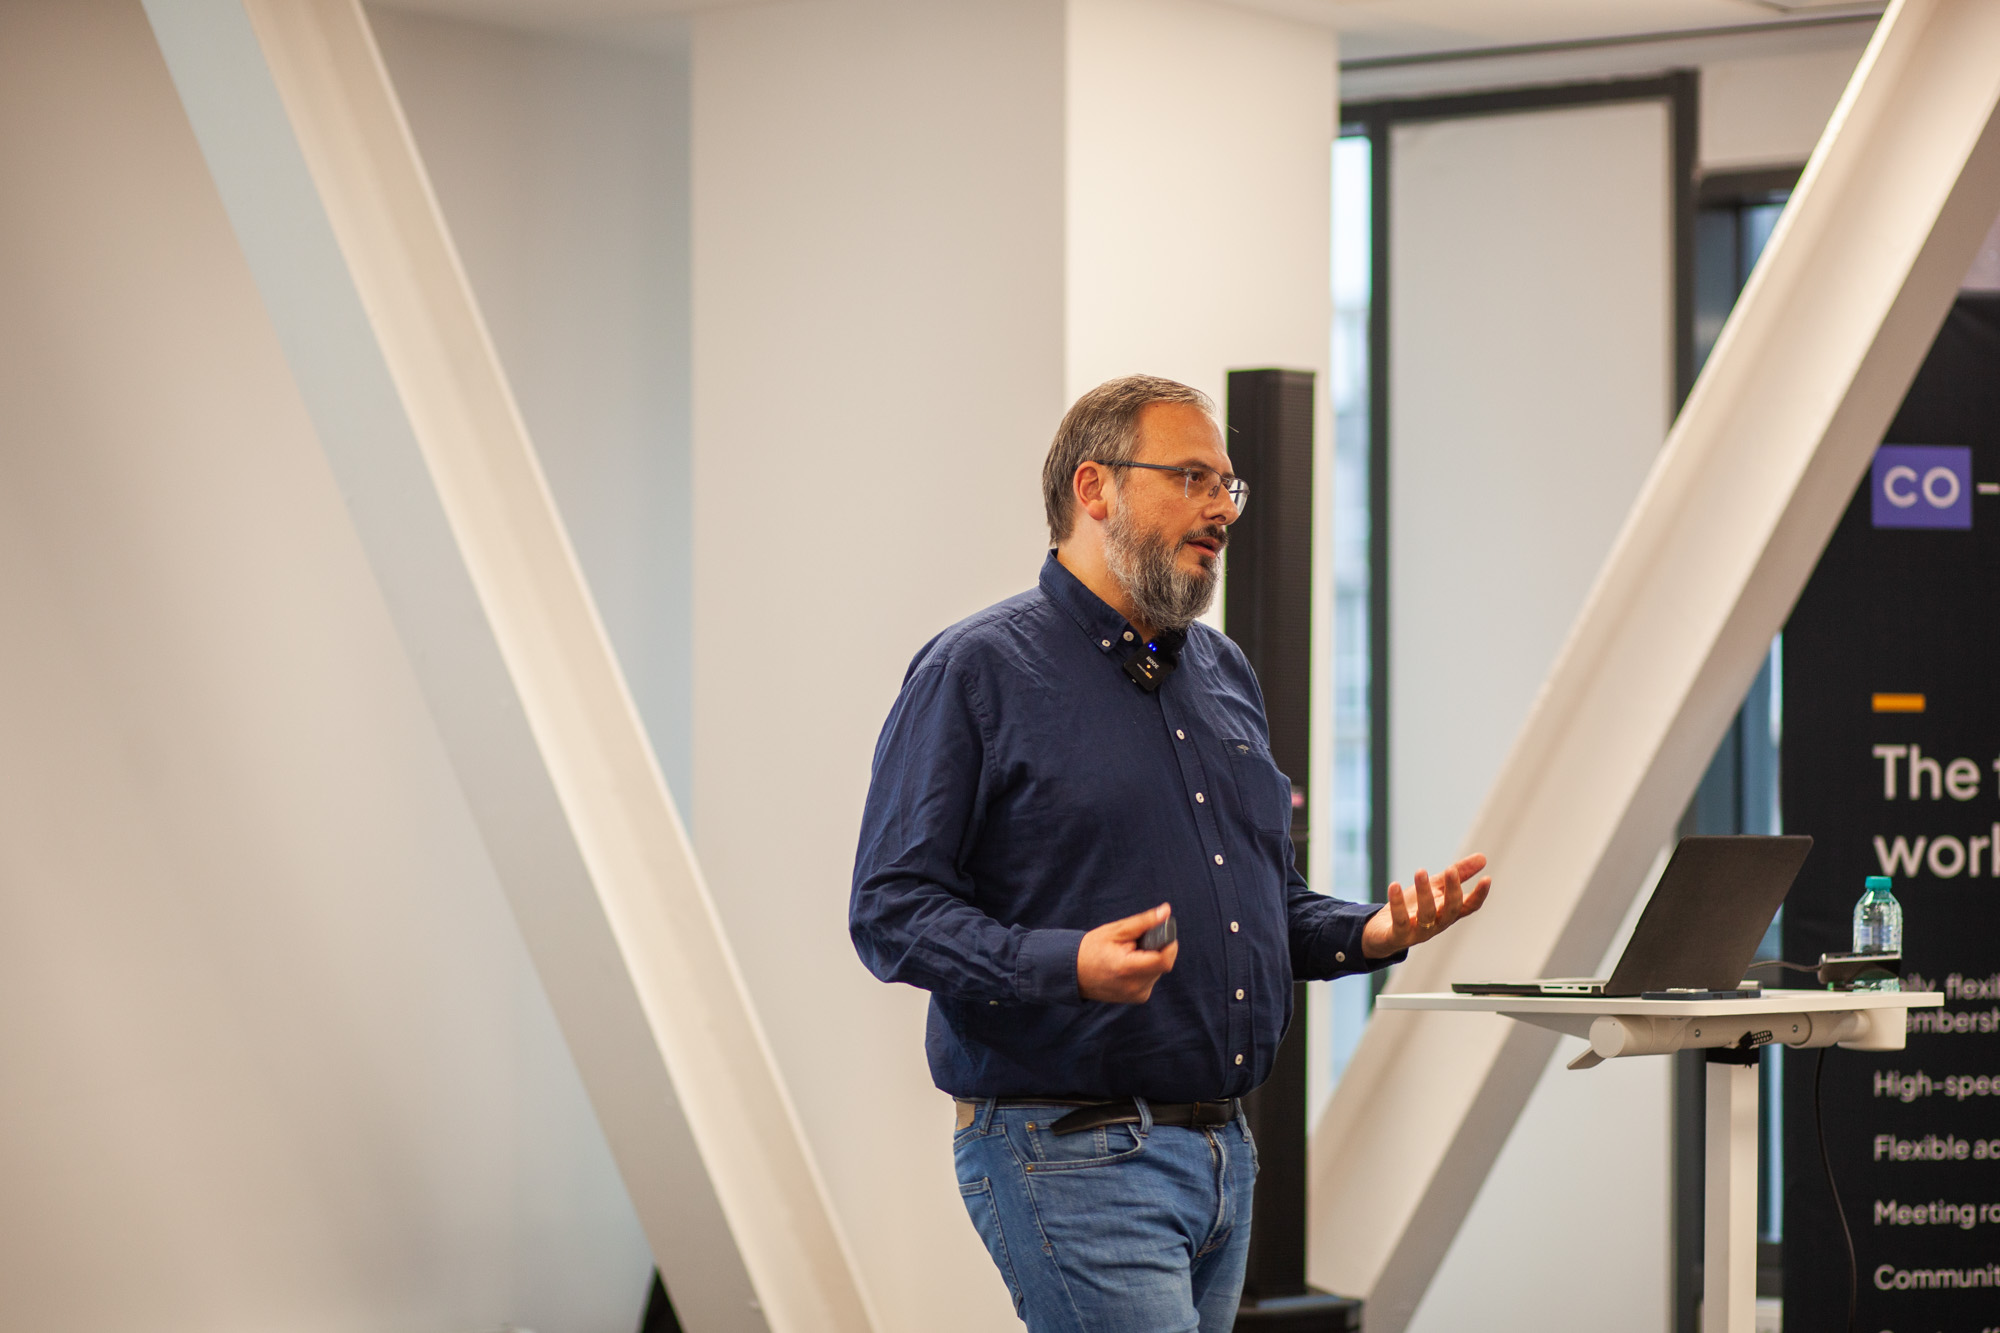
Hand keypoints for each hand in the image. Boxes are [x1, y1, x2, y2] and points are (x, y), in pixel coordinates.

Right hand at [1077, 904, 1178, 1002]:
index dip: (1168, 944)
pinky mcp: (1138, 998)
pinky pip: (1152, 979)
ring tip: (1129, 955)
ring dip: (1151, 960)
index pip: (1164, 959)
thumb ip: (1143, 922)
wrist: (1074, 972)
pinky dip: (1146, 969)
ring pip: (1159, 971)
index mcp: (1127, 969)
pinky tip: (1129, 966)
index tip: (1160, 932)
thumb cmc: (1093, 947)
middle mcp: (1134, 986)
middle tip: (1137, 942)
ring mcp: (1136, 995)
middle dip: (1157, 949)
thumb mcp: (1116, 930)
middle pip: (1163, 964)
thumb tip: (1166, 911)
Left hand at [1362, 854, 1491, 958]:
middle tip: (1451, 870)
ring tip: (1420, 871)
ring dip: (1425, 893)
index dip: (1479, 895)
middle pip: (1450, 910)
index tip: (1487, 878)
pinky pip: (1400, 921)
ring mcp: (1419, 932)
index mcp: (1448, 912)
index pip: (1469, 906)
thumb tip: (1483, 857)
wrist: (1383, 932)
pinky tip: (1394, 885)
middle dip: (1453, 891)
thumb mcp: (1435, 887)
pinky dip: (1398, 904)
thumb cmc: (1413, 908)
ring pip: (1427, 915)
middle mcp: (1437, 924)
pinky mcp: (1398, 935)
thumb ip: (1458, 874)